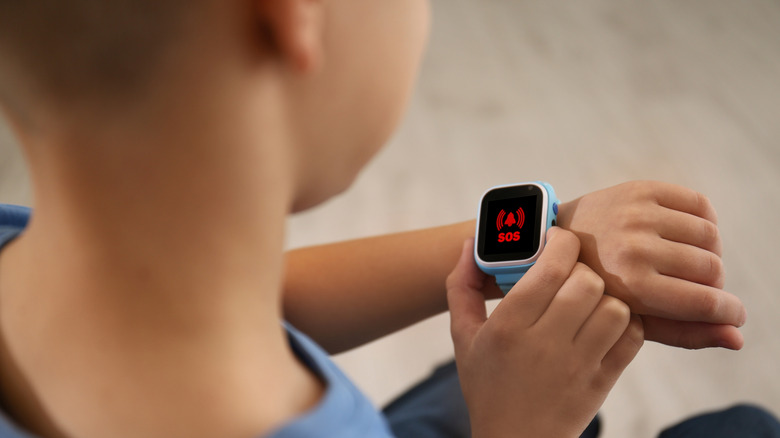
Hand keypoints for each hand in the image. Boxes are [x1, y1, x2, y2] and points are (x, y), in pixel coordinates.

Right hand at [447, 229, 642, 437]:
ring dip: (604, 296)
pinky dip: (626, 322)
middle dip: (581, 269)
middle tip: (570, 274)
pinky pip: (632, 336)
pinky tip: (604, 323)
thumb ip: (461, 287)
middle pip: (587, 281)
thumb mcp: (463, 336)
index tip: (556, 240)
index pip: (551, 268)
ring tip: (587, 301)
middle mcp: (545, 343)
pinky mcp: (603, 380)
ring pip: (614, 306)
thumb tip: (468, 244)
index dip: (561, 242)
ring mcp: (579, 364)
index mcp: (508, 327)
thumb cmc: (487, 384)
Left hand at [557, 181, 745, 349]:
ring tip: (690, 262)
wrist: (558, 240)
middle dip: (713, 283)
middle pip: (712, 269)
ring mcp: (638, 214)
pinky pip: (700, 204)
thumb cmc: (599, 289)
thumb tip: (738, 338)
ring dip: (710, 252)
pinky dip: (704, 222)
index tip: (734, 314)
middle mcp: (635, 247)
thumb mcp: (633, 320)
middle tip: (697, 287)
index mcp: (632, 285)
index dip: (729, 311)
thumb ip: (685, 333)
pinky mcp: (641, 190)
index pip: (705, 301)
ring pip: (711, 236)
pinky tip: (686, 236)